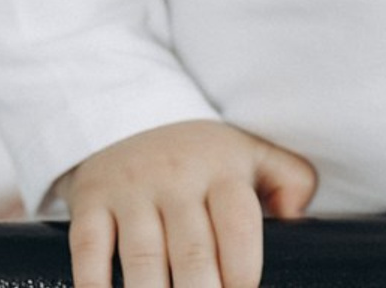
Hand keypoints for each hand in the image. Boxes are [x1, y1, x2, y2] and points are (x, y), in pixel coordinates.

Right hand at [59, 119, 316, 287]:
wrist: (128, 114)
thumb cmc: (203, 156)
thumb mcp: (251, 152)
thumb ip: (289, 179)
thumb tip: (296, 218)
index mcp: (222, 170)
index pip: (239, 225)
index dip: (244, 273)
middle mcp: (176, 178)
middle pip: (193, 253)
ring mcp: (132, 190)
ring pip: (144, 260)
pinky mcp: (92, 201)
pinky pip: (89, 249)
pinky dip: (94, 286)